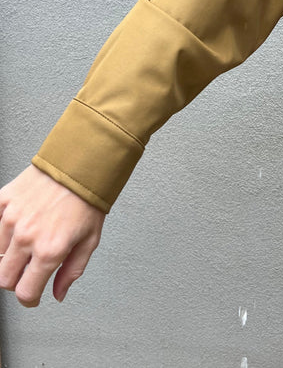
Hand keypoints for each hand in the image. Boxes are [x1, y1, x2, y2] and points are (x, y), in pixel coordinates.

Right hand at [0, 164, 104, 306]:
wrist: (80, 166)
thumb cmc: (88, 200)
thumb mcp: (90, 240)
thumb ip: (71, 271)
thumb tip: (57, 294)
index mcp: (50, 250)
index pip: (25, 291)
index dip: (29, 298)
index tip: (32, 296)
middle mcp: (27, 237)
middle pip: (4, 278)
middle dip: (17, 280)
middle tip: (29, 271)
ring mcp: (11, 219)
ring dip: (10, 255)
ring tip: (29, 243)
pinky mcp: (2, 202)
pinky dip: (1, 233)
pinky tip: (16, 229)